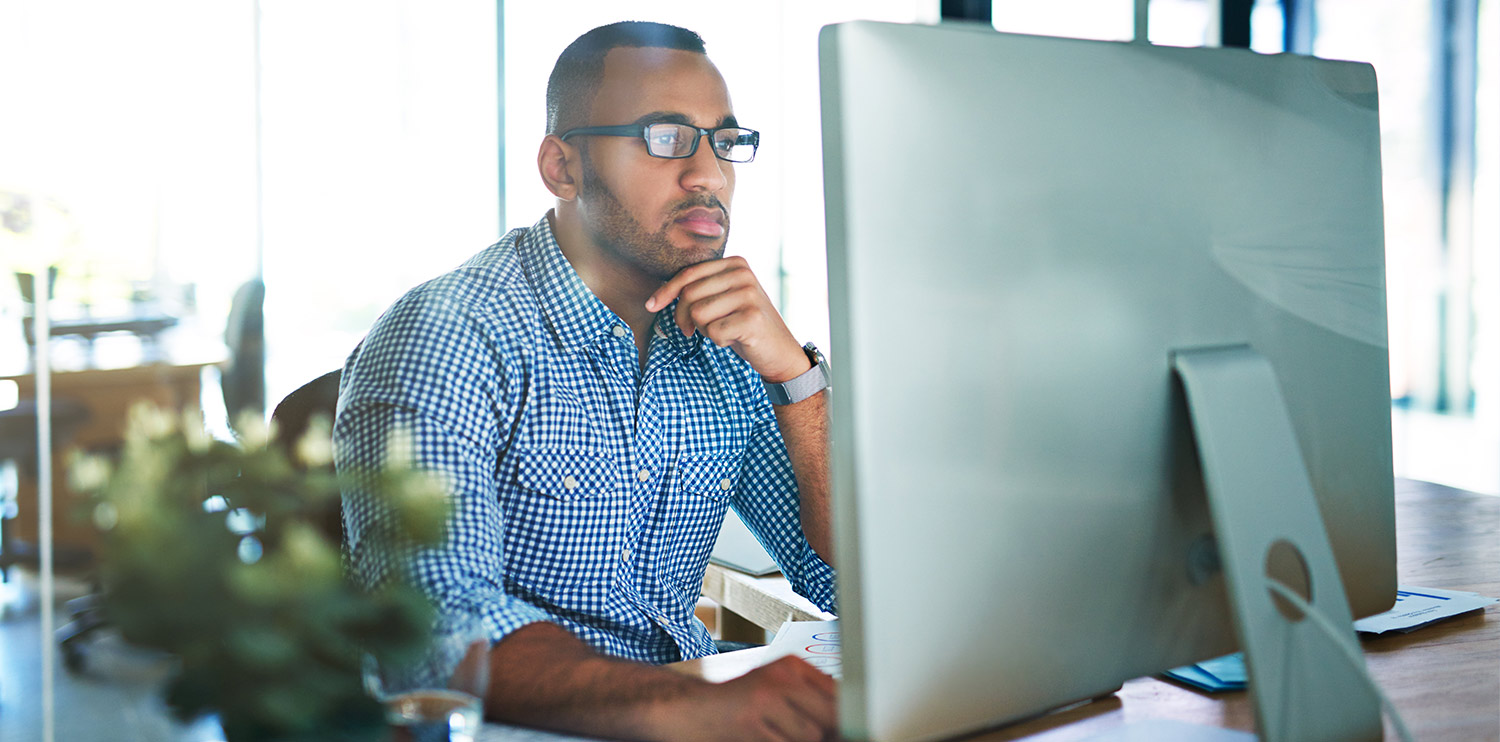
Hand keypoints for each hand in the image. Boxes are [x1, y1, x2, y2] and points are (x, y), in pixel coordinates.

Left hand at [645, 257, 810, 382]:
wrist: (779, 352)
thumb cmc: (743, 326)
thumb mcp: (723, 300)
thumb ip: (700, 289)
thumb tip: (656, 297)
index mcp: (735, 263)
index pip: (689, 274)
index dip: (666, 291)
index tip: (650, 306)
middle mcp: (744, 274)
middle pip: (689, 294)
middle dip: (684, 317)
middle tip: (693, 331)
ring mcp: (749, 294)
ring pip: (698, 314)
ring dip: (704, 330)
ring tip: (724, 331)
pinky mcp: (752, 318)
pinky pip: (713, 331)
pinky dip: (719, 341)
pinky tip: (735, 339)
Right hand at [670, 656, 839, 741]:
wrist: (686, 711)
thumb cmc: (735, 705)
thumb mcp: (775, 690)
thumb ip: (811, 701)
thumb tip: (848, 725)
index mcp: (790, 665)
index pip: (838, 693)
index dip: (845, 717)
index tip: (847, 728)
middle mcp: (780, 677)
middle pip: (830, 717)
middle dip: (822, 733)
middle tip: (791, 729)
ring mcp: (765, 700)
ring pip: (810, 737)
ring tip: (771, 735)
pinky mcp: (750, 725)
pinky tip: (760, 737)